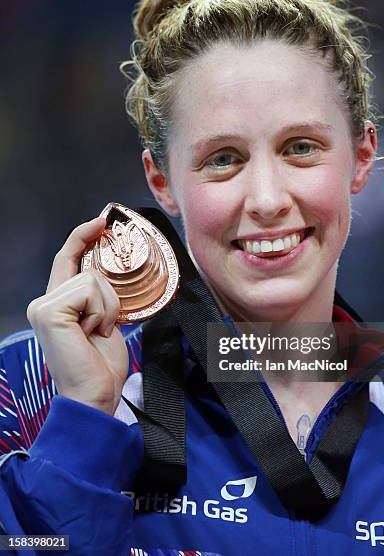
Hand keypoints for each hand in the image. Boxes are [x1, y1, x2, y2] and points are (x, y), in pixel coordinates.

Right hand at [27, 217, 128, 415]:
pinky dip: (102, 311)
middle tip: (103, 329)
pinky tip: (92, 333)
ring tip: (97, 333)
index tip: (101, 221)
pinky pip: (90, 290)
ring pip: (93, 279)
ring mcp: (43, 306)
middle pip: (89, 269)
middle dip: (109, 297)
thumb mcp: (104, 321)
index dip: (82, 237)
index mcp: (57, 303)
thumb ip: (98, 296)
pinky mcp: (49, 311)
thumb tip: (109, 274)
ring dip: (107, 307)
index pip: (67, 259)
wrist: (95, 393)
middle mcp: (44, 302)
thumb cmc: (100, 364)